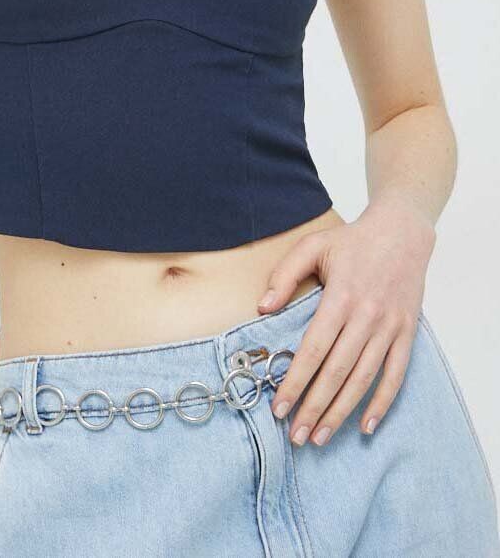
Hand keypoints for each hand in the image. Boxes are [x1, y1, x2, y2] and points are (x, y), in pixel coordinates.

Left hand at [256, 194, 435, 446]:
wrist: (402, 233)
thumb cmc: (352, 241)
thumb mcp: (313, 246)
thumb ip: (285, 274)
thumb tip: (262, 308)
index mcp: (341, 296)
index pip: (314, 348)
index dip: (296, 381)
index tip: (279, 407)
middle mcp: (367, 316)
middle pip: (337, 371)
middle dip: (315, 407)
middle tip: (295, 436)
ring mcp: (390, 327)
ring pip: (364, 379)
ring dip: (342, 411)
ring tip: (320, 437)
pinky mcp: (407, 333)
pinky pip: (396, 374)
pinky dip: (382, 403)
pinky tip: (365, 425)